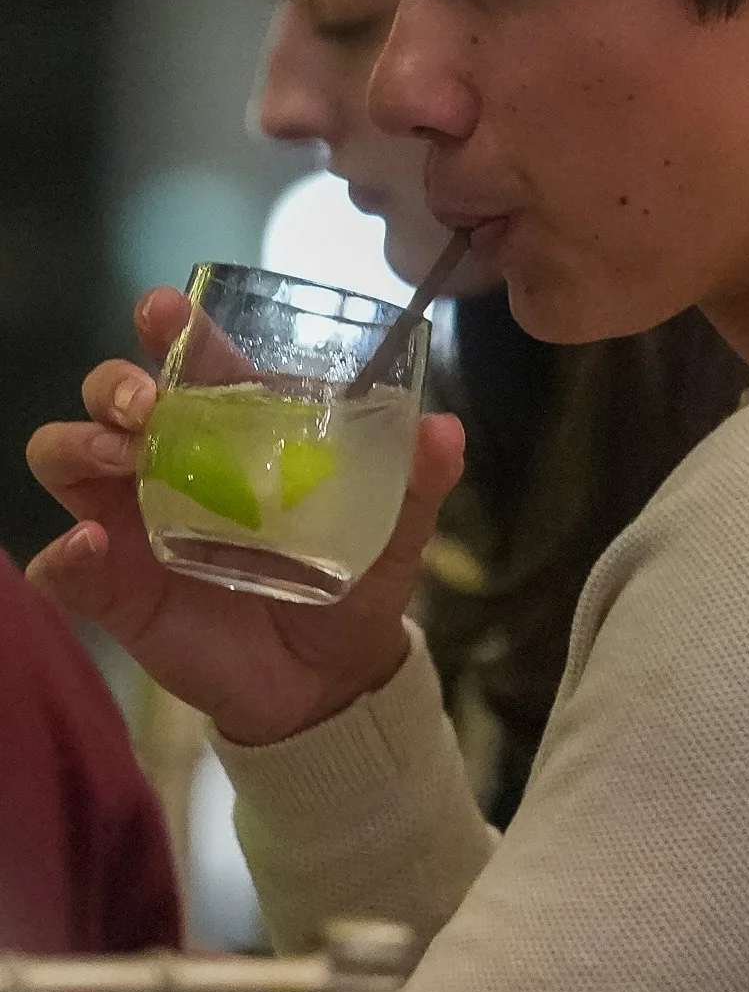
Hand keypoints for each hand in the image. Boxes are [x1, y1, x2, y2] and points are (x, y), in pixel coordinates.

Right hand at [26, 287, 464, 746]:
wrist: (328, 680)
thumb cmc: (351, 584)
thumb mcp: (395, 533)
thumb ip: (416, 482)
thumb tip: (444, 429)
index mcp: (235, 430)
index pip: (191, 362)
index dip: (172, 328)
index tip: (164, 312)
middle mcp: (170, 462)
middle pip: (112, 396)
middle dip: (114, 382)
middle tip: (142, 401)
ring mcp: (131, 522)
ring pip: (66, 457)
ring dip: (77, 444)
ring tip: (117, 458)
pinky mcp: (112, 588)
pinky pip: (61, 565)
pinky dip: (63, 553)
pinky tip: (90, 547)